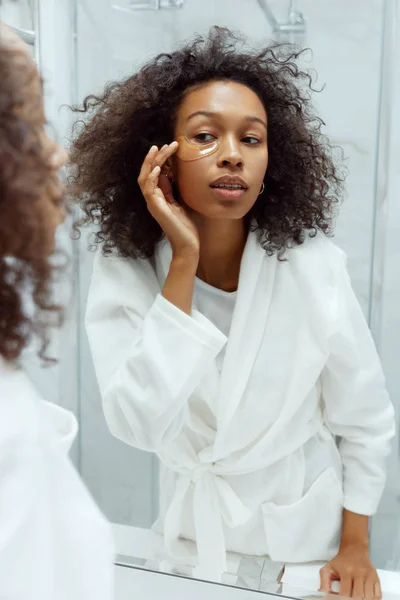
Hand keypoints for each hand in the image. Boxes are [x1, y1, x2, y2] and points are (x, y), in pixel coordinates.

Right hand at [138, 143, 199, 257]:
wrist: (187, 245)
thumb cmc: (187, 227)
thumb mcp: (183, 203)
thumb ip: (176, 190)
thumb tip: (175, 173)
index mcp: (159, 196)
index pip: (155, 172)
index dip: (161, 158)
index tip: (171, 146)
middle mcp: (153, 198)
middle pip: (148, 171)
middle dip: (156, 156)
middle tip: (167, 143)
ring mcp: (153, 203)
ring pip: (145, 177)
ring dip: (152, 162)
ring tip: (159, 149)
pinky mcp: (156, 208)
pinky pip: (148, 189)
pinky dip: (151, 177)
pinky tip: (157, 168)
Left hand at [319, 544, 380, 598]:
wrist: (354, 549)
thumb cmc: (341, 561)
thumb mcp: (328, 568)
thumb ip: (324, 582)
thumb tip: (322, 595)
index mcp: (346, 571)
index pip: (346, 593)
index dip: (342, 599)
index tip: (340, 599)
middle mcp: (359, 573)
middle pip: (359, 597)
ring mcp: (369, 576)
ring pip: (369, 597)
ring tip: (356, 598)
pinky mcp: (376, 578)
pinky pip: (378, 595)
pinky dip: (373, 599)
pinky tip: (365, 598)